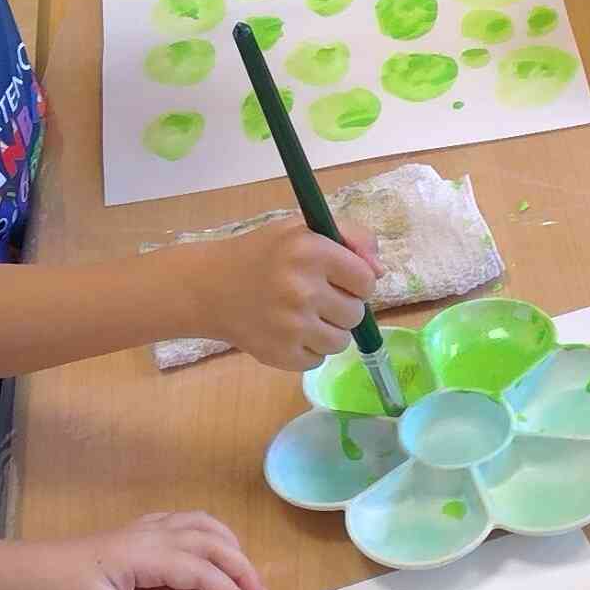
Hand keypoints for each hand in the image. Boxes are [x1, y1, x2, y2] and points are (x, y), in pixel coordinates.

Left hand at [10, 512, 269, 589]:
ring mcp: (145, 529)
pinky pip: (185, 522)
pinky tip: (211, 551)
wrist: (25, 569)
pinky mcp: (137, 532)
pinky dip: (209, 534)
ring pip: (202, 526)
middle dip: (244, 569)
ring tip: (247, 575)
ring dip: (231, 547)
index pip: (204, 571)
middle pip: (213, 543)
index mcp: (146, 554)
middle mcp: (152, 535)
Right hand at [202, 224, 379, 370]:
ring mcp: (291, 326)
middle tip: (315, 297)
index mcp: (310, 251)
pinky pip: (318, 359)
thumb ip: (351, 237)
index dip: (356, 281)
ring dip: (329, 331)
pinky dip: (308, 349)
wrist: (209, 287)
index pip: (366, 279)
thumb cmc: (262, 255)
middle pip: (356, 313)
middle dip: (342, 306)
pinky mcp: (281, 354)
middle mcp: (302, 289)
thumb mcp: (302, 229)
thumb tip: (380, 271)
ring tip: (303, 316)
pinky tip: (288, 331)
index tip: (339, 279)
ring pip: (341, 341)